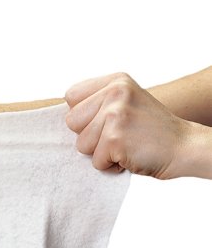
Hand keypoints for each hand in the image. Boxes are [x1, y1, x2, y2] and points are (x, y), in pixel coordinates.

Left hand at [64, 72, 193, 179]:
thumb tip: (63, 115)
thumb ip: (98, 103)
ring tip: (125, 145)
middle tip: (117, 136)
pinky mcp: (115, 139)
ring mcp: (115, 114)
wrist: (184, 147)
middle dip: (90, 136)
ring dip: (101, 153)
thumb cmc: (151, 131)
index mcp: (115, 81)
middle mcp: (115, 92)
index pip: (71, 97)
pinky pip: (96, 161)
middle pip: (71, 122)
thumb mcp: (126, 103)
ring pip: (81, 144)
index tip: (103, 122)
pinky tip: (130, 156)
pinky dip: (111, 166)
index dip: (83, 116)